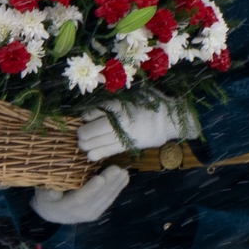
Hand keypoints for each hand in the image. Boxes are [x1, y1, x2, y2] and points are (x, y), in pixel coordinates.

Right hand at [29, 165, 129, 224]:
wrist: (52, 213)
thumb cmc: (47, 198)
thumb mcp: (43, 194)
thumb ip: (48, 192)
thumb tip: (53, 188)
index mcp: (66, 208)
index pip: (80, 199)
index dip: (91, 189)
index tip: (100, 178)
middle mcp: (81, 213)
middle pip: (97, 198)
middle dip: (109, 183)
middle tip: (117, 169)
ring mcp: (91, 214)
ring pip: (106, 199)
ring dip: (116, 185)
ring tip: (124, 171)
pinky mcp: (97, 211)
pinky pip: (109, 200)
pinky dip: (118, 189)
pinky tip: (124, 179)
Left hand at [75, 99, 198, 161]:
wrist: (168, 120)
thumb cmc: (151, 103)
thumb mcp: (133, 93)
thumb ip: (116, 98)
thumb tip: (97, 103)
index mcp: (117, 105)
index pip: (92, 112)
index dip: (86, 116)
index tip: (86, 118)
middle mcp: (116, 121)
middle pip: (89, 130)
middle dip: (82, 133)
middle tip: (81, 133)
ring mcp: (120, 135)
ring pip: (95, 143)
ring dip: (86, 144)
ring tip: (84, 144)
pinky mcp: (126, 146)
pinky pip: (106, 151)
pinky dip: (96, 153)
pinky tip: (90, 155)